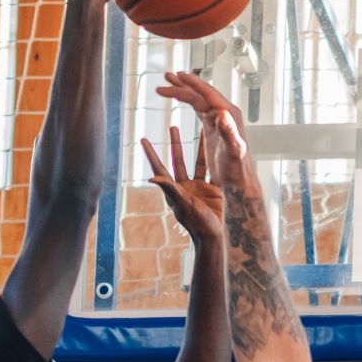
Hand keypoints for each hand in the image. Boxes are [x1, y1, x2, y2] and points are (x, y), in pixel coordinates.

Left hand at [140, 124, 224, 245]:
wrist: (215, 235)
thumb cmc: (196, 223)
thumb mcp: (182, 204)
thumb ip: (169, 188)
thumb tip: (151, 177)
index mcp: (174, 189)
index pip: (160, 167)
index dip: (151, 153)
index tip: (143, 139)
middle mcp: (186, 186)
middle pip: (179, 160)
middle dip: (176, 144)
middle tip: (173, 126)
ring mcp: (200, 187)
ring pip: (199, 162)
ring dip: (199, 147)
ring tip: (200, 130)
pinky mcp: (214, 189)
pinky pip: (214, 171)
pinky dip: (216, 159)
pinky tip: (218, 147)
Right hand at [155, 72, 260, 196]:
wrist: (240, 181)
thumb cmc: (238, 170)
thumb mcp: (233, 151)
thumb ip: (229, 132)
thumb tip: (222, 113)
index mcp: (229, 116)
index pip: (206, 94)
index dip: (191, 84)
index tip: (177, 76)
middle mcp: (225, 115)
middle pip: (201, 94)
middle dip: (183, 84)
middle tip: (166, 76)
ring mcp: (219, 121)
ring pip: (199, 100)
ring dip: (184, 90)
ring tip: (169, 82)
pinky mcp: (213, 129)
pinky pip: (199, 109)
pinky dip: (188, 102)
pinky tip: (181, 98)